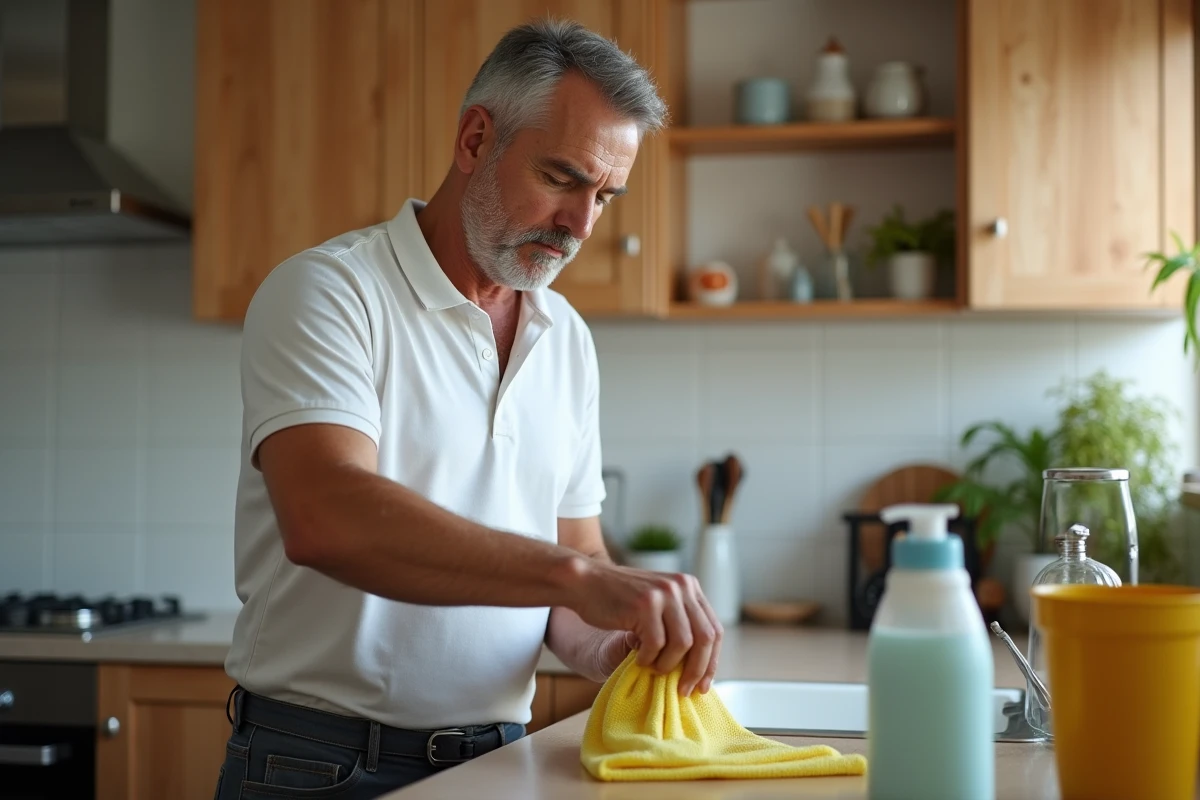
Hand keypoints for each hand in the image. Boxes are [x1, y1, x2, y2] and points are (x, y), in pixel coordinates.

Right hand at [568, 561, 722, 695]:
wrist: (586, 582)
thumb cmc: (620, 600)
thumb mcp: (659, 604)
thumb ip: (679, 624)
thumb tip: (701, 669)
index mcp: (689, 587)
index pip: (714, 629)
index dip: (712, 661)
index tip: (704, 684)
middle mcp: (681, 586)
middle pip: (704, 638)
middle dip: (697, 670)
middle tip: (684, 689)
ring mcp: (664, 592)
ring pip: (683, 643)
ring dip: (668, 664)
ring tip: (654, 668)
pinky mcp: (645, 603)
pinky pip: (656, 643)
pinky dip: (648, 658)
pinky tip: (638, 658)